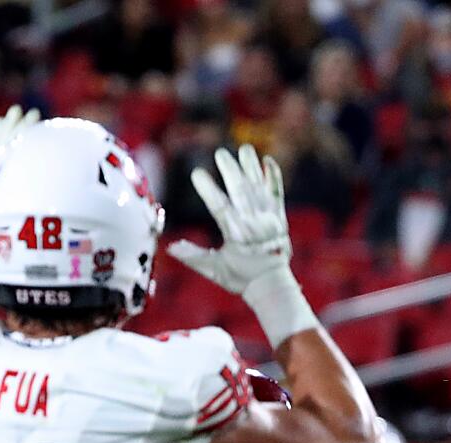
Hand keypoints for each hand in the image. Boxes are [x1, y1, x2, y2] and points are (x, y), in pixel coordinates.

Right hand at [168, 145, 294, 298]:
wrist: (273, 285)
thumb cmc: (241, 278)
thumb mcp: (215, 269)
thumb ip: (194, 257)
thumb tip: (170, 248)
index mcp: (236, 236)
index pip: (220, 209)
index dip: (208, 190)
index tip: (196, 174)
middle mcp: (254, 225)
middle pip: (241, 193)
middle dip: (231, 172)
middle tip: (220, 153)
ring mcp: (269, 220)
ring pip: (259, 189)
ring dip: (251, 168)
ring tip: (244, 149)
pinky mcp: (280, 218)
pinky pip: (278, 194)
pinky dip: (273, 177)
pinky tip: (267, 160)